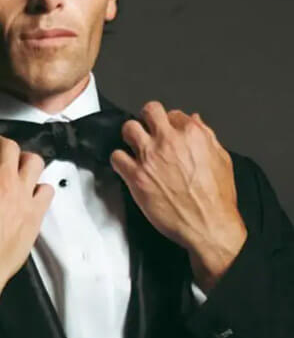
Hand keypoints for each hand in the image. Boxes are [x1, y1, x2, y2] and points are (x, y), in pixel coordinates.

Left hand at [110, 102, 246, 290]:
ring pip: (128, 128)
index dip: (170, 123)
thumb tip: (195, 121)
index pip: (173, 114)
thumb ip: (206, 136)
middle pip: (148, 111)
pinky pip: (116, 157)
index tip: (168, 131)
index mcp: (192, 134)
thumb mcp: (222, 160)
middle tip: (148, 129)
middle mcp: (169, 142)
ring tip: (135, 146)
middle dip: (148, 119)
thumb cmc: (217, 199)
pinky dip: (120, 161)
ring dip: (131, 137)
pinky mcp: (136, 176)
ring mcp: (150, 158)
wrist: (209, 225)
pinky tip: (127, 166)